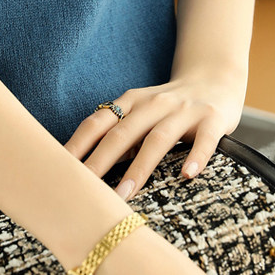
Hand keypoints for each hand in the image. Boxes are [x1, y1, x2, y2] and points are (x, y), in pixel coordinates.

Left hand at [64, 71, 245, 199]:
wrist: (215, 79)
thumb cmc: (169, 106)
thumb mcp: (140, 113)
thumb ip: (119, 135)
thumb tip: (86, 170)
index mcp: (130, 102)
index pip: (97, 123)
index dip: (77, 145)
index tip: (58, 168)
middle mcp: (153, 103)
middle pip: (122, 134)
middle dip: (100, 162)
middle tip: (83, 189)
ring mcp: (183, 110)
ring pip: (157, 139)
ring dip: (138, 168)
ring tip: (124, 195)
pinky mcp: (212, 119)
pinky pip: (204, 140)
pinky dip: (196, 157)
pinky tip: (187, 175)